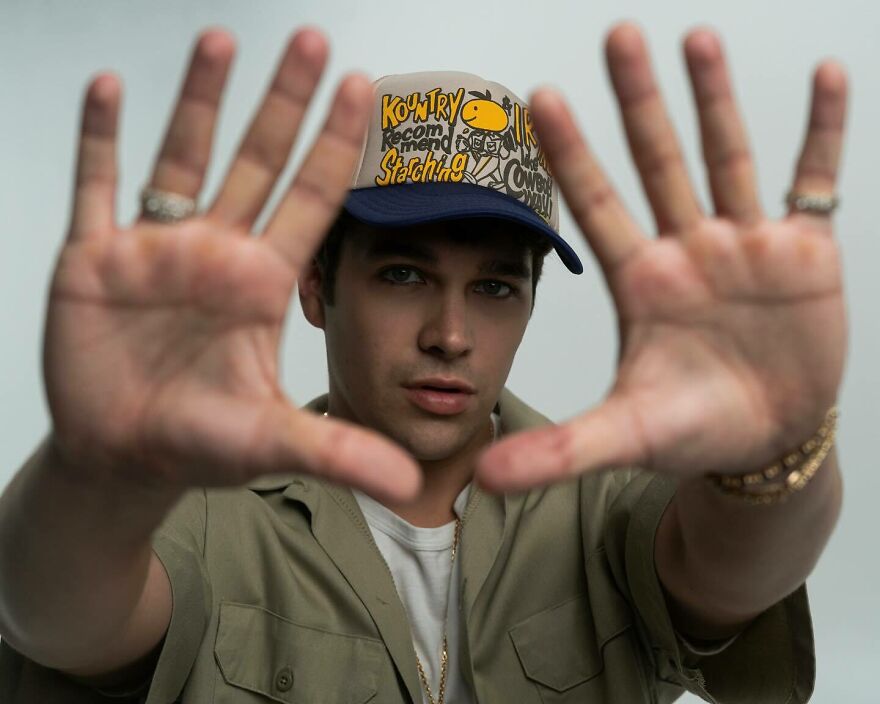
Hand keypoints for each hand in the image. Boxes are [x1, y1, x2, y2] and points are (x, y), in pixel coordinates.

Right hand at [45, 28, 418, 500]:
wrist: (125, 456)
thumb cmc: (201, 443)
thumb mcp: (273, 443)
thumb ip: (339, 454)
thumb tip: (412, 485)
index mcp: (264, 281)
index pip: (313, 198)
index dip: (339, 144)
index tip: (365, 86)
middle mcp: (218, 251)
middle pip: (259, 159)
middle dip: (285, 100)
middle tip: (314, 38)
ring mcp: (157, 248)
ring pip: (183, 156)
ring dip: (201, 98)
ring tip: (222, 38)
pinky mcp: (94, 258)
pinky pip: (97, 185)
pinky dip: (100, 139)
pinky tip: (109, 88)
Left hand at [478, 24, 847, 489]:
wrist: (764, 440)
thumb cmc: (691, 430)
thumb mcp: (626, 436)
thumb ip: (559, 452)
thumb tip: (484, 481)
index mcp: (641, 282)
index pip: (597, 206)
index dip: (570, 154)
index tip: (538, 98)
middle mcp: (687, 249)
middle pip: (657, 162)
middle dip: (638, 101)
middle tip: (616, 35)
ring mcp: (745, 244)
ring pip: (726, 157)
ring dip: (715, 100)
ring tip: (695, 38)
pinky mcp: (803, 252)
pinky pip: (814, 181)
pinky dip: (823, 134)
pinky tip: (829, 78)